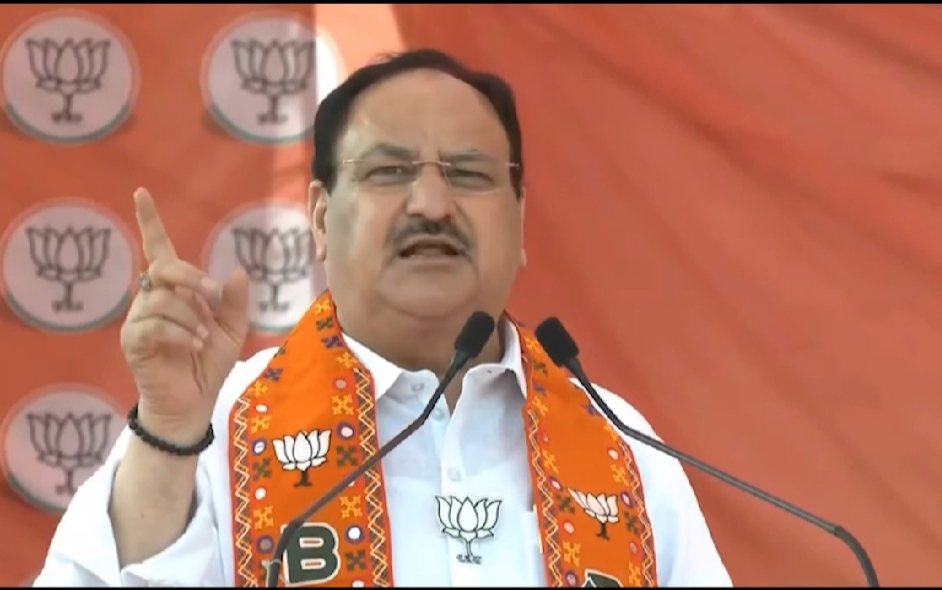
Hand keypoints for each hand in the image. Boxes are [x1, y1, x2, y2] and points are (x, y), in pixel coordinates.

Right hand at [120, 188, 249, 441]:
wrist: (193, 403)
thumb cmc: (208, 364)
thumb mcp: (232, 330)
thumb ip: (234, 302)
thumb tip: (238, 271)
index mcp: (175, 292)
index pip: (158, 250)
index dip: (149, 222)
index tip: (141, 193)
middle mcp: (152, 299)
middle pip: (163, 268)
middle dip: (191, 277)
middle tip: (213, 295)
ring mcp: (139, 320)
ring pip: (163, 299)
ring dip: (192, 317)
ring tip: (204, 339)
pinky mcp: (133, 341)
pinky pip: (155, 325)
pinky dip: (181, 334)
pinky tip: (194, 347)